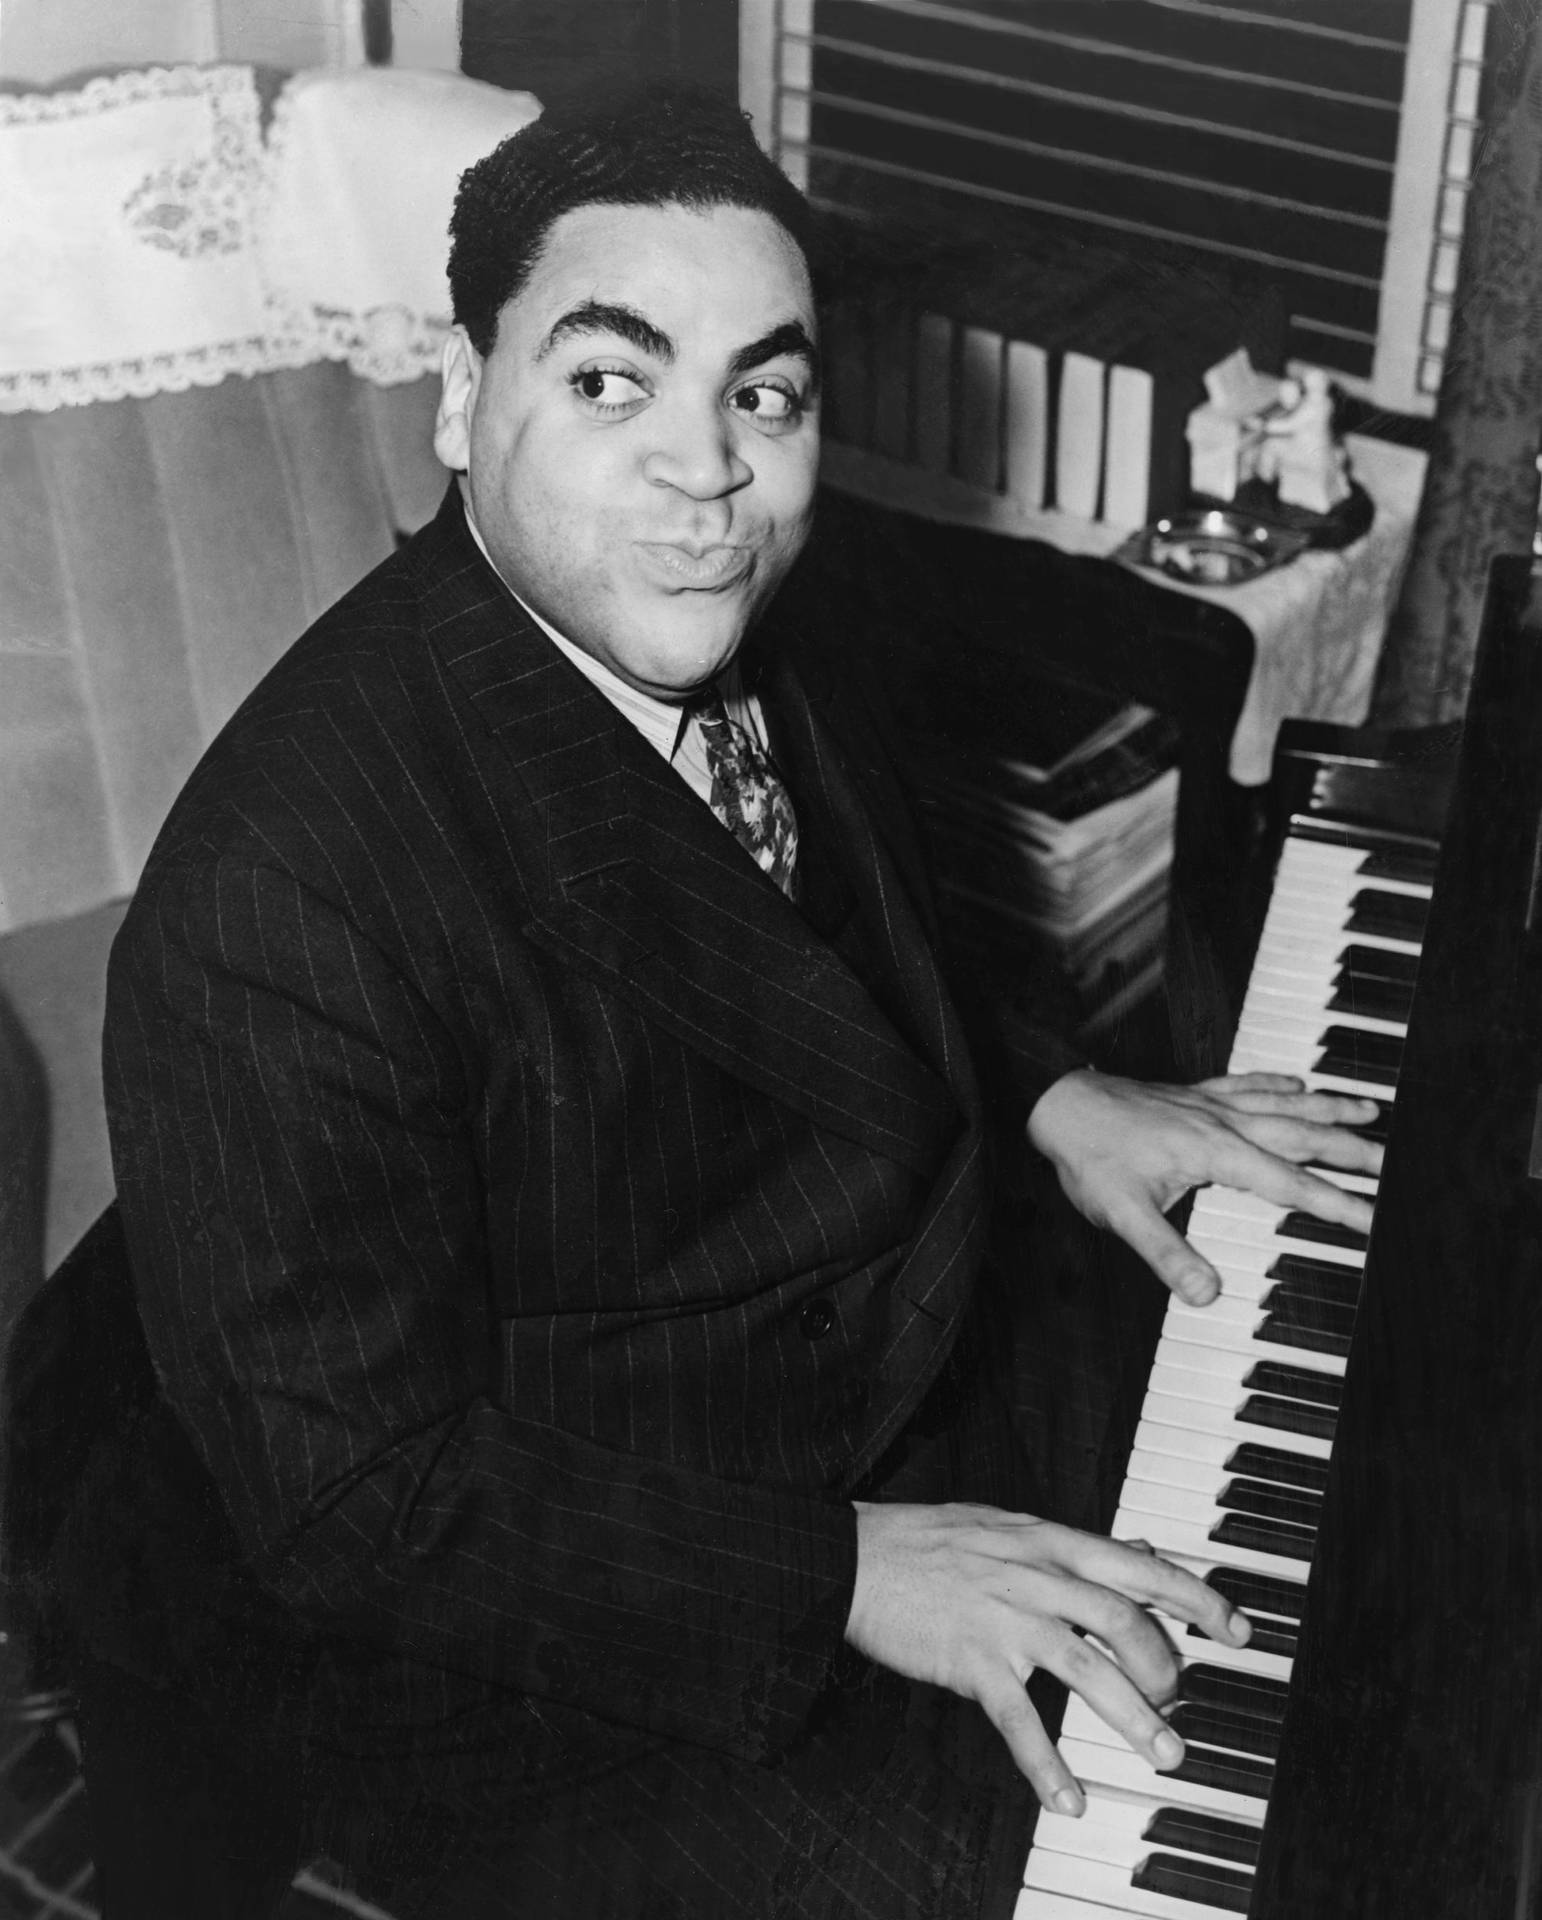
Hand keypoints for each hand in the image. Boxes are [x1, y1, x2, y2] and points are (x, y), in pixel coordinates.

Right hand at [845, 1501, 1249, 1812]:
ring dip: (1132, 1716)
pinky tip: (1068, 1798)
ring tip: (1164, 1754)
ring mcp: (1004, 1617)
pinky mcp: (971, 1660)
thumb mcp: (1009, 1525)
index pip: (1141, 1566)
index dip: (1196, 1598)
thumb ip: (1075, 1544)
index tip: (1237, 1629)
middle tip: (1182, 1702)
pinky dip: (1047, 1764)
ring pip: (1087, 1668)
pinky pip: (1019, 1719)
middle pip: (1123, 1619)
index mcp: (1050, 1540)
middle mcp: (1036, 1575)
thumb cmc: (928, 1541)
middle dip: (1167, 1666)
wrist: (854, 1556)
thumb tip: (1141, 1548)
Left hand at [1027, 1068, 1381, 1305]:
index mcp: (1214, 1152)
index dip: (1335, 1203)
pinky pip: (1247, 1082)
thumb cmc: (1089, 1156)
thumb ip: (1167, 1255)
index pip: (1289, 1183)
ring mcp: (1208, 1103)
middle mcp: (1221, 1122)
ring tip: (1369, 1108)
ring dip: (1328, 1107)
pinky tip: (1297, 1081)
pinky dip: (1278, 1082)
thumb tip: (1206, 1294)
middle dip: (1350, 1149)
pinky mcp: (1192, 1093)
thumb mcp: (1123, 1215)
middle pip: (1301, 1135)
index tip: (1375, 1218)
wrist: (1057, 1103)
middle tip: (1393, 1163)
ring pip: (1283, 1103)